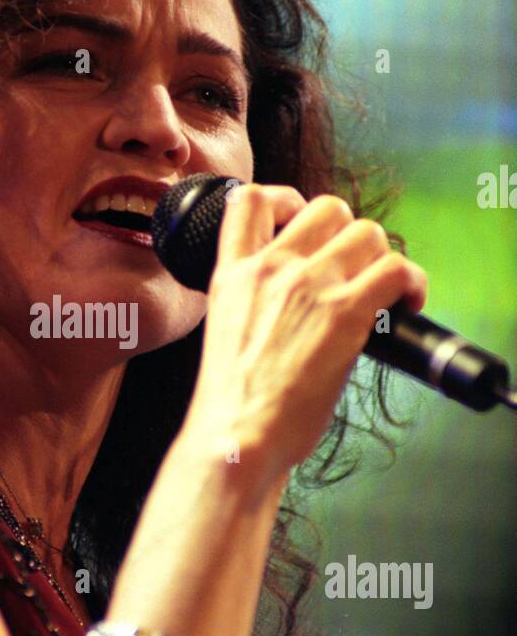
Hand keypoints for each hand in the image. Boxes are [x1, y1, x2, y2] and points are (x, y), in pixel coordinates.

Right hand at [183, 184, 427, 480]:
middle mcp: (270, 269)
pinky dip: (411, 282)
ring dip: (381, 257)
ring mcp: (308, 286)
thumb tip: (291, 304)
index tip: (300, 221)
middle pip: (326, 208)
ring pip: (366, 232)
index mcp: (232, 274)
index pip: (249, 198)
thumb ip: (251, 302)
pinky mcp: (344, 313)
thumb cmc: (232, 403)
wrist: (236, 437)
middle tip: (352, 268)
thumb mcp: (223, 331)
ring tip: (382, 288)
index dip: (285, 199)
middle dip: (347, 233)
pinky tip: (407, 303)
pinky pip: (395, 268)